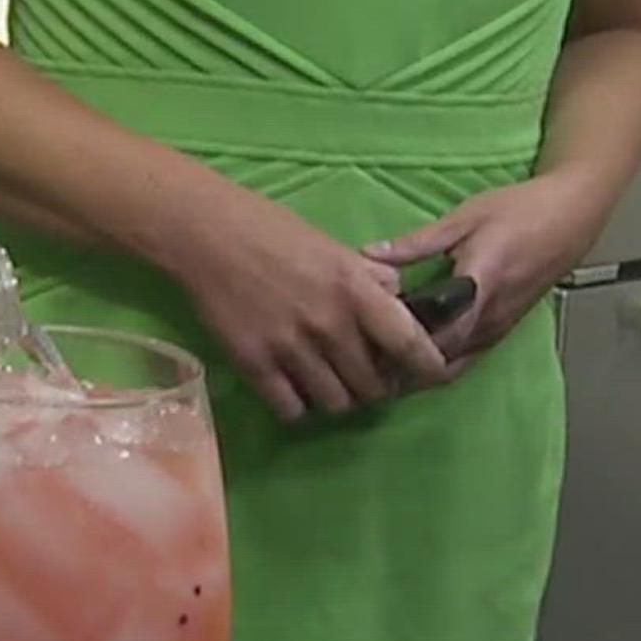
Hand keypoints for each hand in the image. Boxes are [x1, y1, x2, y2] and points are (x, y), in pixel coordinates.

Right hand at [171, 192, 446, 420]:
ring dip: (338, 399)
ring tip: (330, 383)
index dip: (428, 368)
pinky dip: (299, 406)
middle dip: (377, 388)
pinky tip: (295, 389)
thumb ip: (371, 279)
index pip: (409, 344)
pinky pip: (291, 408)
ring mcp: (290, 348)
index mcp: (355, 291)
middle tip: (367, 377)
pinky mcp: (255, 364)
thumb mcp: (335, 248)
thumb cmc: (274, 232)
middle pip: (372, 385)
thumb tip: (399, 300)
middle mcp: (329, 325)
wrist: (209, 235)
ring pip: (335, 403)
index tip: (431, 375)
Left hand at [367, 172, 612, 371]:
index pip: (441, 334)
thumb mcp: (464, 218)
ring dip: (417, 369)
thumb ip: (416, 243)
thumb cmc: (519, 210)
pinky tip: (408, 355)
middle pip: (441, 360)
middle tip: (361, 357)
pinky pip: (464, 359)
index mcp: (480, 284)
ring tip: (379, 360)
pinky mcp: (501, 333)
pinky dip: (436, 364)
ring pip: (452, 366)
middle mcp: (491, 317)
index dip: (403, 344)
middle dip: (402, 364)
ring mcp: (498, 329)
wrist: (572, 217)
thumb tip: (369, 256)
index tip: (367, 339)